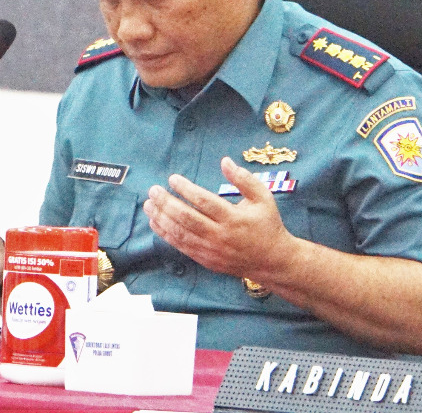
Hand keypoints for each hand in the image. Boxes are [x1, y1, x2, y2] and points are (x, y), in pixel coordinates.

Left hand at [142, 156, 300, 279]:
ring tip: (148, 205)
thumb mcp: (263, 198)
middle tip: (153, 191)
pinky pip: (181, 247)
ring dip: (161, 219)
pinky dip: (166, 235)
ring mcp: (211, 250)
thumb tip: (225, 161)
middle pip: (187, 218)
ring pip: (180, 234)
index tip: (172, 179)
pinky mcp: (206, 260)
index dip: (186, 189)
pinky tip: (156, 223)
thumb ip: (244, 179)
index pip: (204, 201)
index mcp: (233, 218)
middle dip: (166, 203)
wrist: (272, 261)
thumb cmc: (267, 224)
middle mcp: (220, 235)